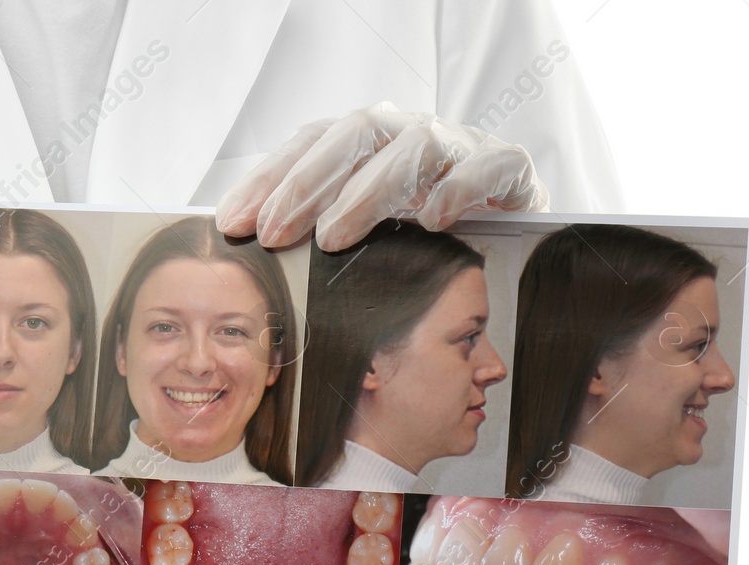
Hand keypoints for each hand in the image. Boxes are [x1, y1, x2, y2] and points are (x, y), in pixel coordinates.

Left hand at [217, 102, 549, 250]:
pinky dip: (459, 188)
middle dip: (306, 184)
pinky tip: (432, 221)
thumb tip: (250, 248)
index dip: (269, 179)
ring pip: (414, 147)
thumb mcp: (363, 232)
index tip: (234, 223)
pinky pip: (488, 165)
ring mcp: (461, 145)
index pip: (310, 143)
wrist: (514, 235)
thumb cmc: (424, 237)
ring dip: (368, 193)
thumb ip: (315, 232)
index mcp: (370, 142)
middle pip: (355, 134)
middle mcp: (410, 132)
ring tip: (334, 237)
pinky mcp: (510, 166)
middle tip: (274, 234)